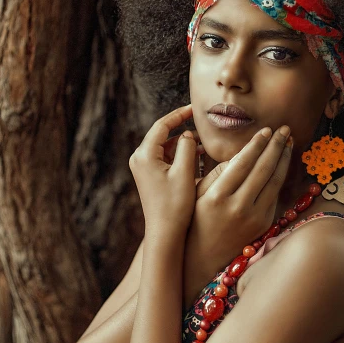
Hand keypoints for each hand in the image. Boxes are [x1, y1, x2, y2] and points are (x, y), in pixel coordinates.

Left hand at [128, 104, 200, 239]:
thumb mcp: (185, 172)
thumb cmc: (175, 205)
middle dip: (182, 127)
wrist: (164, 233)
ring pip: (164, 146)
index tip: (194, 108)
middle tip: (201, 121)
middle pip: (162, 134)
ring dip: (182, 142)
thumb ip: (187, 147)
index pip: (162, 125)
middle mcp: (139, 159)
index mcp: (145, 155)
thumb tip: (188, 134)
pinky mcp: (148, 176)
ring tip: (203, 142)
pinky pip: (164, 157)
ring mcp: (142, 168)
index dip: (179, 114)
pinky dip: (179, 154)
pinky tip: (196, 155)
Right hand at [190, 126, 292, 264]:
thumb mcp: (199, 193)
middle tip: (284, 129)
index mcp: (217, 196)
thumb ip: (219, 172)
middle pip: (263, 170)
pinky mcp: (263, 224)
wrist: (203, 258)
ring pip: (274, 181)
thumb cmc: (196, 219)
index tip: (266, 130)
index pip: (242, 163)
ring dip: (284, 159)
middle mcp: (237, 207)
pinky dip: (280, 175)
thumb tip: (242, 153)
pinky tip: (283, 162)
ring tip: (289, 141)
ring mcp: (253, 217)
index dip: (256, 144)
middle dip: (276, 146)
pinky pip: (275, 194)